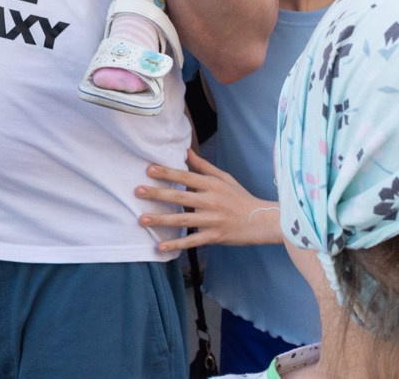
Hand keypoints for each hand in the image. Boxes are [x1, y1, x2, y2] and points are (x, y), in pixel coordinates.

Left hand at [135, 152, 280, 251]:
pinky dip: (176, 245)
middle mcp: (211, 201)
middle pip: (180, 197)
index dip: (167, 172)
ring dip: (161, 220)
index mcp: (212, 185)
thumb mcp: (224, 178)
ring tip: (142, 219)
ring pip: (182, 220)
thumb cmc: (240, 197)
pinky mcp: (214, 236)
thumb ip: (203, 166)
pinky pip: (192, 241)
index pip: (186, 177)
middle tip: (137, 191)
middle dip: (158, 194)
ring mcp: (212, 220)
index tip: (149, 170)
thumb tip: (186, 151)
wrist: (261, 221)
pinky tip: (160, 247)